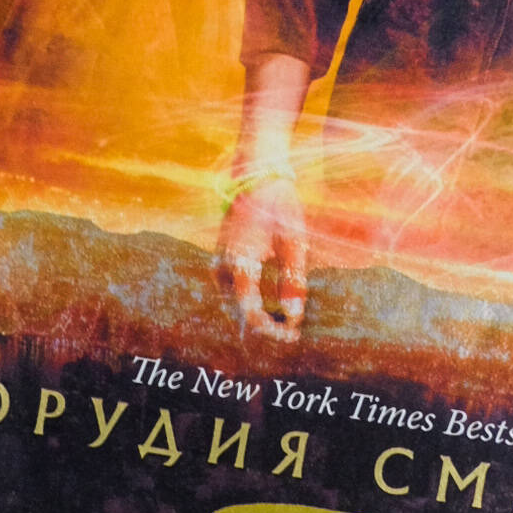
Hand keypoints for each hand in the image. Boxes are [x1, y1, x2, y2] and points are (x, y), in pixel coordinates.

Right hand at [217, 172, 308, 345]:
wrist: (256, 178)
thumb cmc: (279, 208)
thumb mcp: (294, 243)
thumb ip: (293, 281)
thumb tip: (294, 317)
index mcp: (239, 265)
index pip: (251, 314)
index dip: (272, 330)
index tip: (294, 335)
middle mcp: (221, 270)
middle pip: (239, 315)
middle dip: (266, 329)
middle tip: (293, 335)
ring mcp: (218, 267)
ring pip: (235, 307)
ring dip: (258, 319)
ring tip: (286, 325)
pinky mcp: (221, 263)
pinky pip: (233, 295)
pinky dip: (252, 306)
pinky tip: (273, 310)